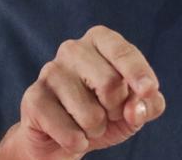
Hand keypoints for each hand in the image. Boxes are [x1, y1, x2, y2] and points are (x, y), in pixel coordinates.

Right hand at [0, 26, 166, 159]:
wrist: (66, 138)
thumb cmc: (106, 112)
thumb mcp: (135, 107)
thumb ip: (149, 104)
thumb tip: (135, 109)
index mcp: (100, 40)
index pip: (123, 52)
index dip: (138, 73)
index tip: (149, 90)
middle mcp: (73, 48)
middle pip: (109, 83)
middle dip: (117, 110)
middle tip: (108, 113)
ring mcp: (49, 71)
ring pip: (90, 114)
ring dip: (96, 129)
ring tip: (87, 124)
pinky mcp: (33, 98)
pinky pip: (69, 132)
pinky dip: (77, 142)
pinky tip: (70, 134)